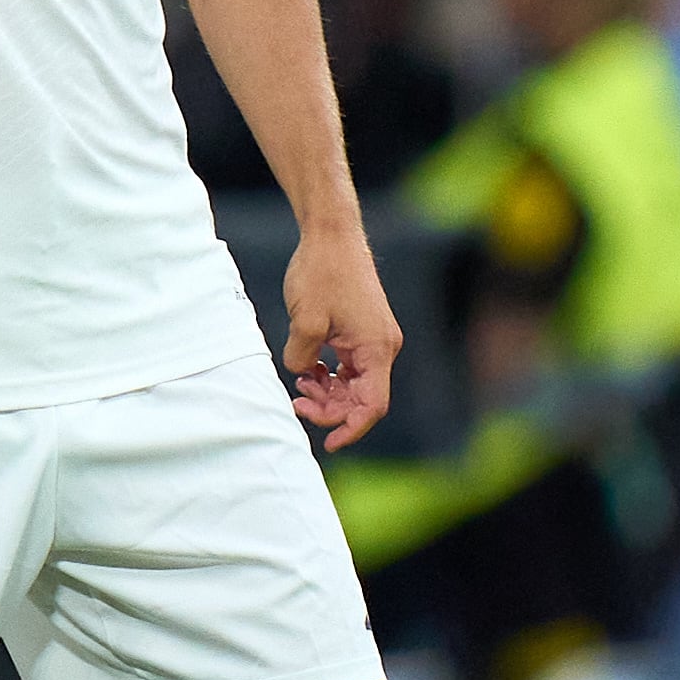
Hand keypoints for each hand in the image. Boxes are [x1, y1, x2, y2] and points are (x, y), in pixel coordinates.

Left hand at [281, 225, 401, 450]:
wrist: (331, 236)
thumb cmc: (321, 272)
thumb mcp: (304, 321)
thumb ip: (301, 358)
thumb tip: (301, 373)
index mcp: (376, 348)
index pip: (371, 405)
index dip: (350, 428)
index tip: (328, 443)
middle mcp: (382, 347)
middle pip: (362, 399)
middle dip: (331, 408)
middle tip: (296, 401)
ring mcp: (374, 339)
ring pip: (355, 384)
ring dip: (328, 392)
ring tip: (300, 383)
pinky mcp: (363, 331)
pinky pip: (350, 367)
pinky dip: (330, 374)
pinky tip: (308, 368)